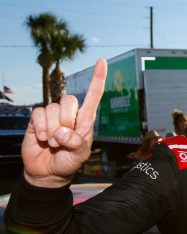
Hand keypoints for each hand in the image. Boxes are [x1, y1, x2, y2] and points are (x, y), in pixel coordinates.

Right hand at [23, 59, 106, 186]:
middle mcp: (70, 114)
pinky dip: (42, 127)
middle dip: (66, 121)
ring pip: (53, 108)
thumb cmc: (69, 161)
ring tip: (54, 142)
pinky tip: (44, 138)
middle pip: (69, 100)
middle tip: (64, 139)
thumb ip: (76, 144)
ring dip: (53, 129)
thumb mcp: (80, 155)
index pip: (93, 95)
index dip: (97, 79)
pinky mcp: (38, 119)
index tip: (102, 62)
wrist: (48, 172)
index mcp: (85, 119)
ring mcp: (53, 115)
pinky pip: (39, 113)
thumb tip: (63, 132)